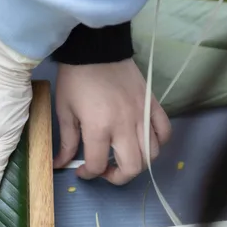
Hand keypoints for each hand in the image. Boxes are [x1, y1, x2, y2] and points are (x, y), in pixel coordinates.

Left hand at [54, 59, 171, 183]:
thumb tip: (60, 163)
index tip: (82, 172)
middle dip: (118, 177)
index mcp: (98, 127)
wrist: (96, 49)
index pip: (98, 164)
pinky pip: (165, 133)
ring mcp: (143, 115)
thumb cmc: (75, 79)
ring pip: (152, 154)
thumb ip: (66, 140)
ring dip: (139, 164)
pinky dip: (158, 144)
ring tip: (123, 158)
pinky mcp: (154, 105)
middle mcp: (125, 125)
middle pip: (133, 167)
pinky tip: (144, 143)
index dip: (89, 174)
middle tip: (105, 171)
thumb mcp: (65, 110)